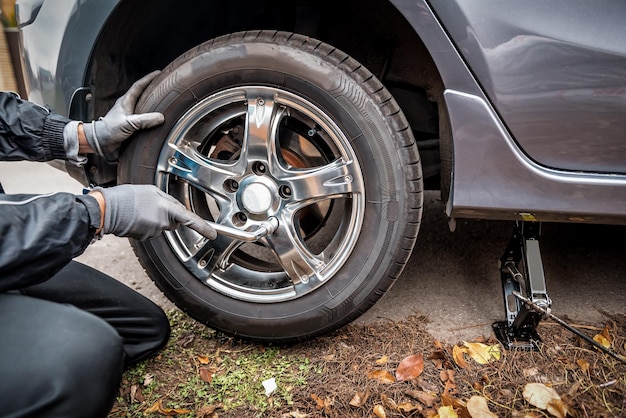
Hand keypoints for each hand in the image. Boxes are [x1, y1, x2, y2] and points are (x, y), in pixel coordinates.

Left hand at [83, 71, 164, 161]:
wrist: (100, 143)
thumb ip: (144, 120)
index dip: (149, 79)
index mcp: (126, 102)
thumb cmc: (108, 131)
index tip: (158, 73)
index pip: (138, 86)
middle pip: (143, 95)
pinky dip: (151, 118)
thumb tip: (160, 117)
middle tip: (164, 85)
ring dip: (153, 104)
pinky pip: (144, 119)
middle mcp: (128, 107)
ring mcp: (130, 116)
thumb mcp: (128, 124)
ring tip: (165, 101)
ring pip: (144, 107)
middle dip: (153, 89)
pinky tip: (158, 120)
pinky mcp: (131, 126)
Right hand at [90, 184, 216, 240]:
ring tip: (140, 209)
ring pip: (162, 226)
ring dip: (155, 218)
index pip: (190, 219)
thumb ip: (167, 199)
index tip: (213, 234)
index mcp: (166, 208)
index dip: (203, 227)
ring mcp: (153, 231)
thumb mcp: (151, 190)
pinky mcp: (144, 237)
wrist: (107, 210)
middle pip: (174, 222)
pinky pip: (151, 230)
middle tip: (152, 205)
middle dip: (168, 215)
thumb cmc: (127, 197)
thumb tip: (175, 207)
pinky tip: (136, 216)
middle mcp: (162, 222)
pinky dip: (146, 224)